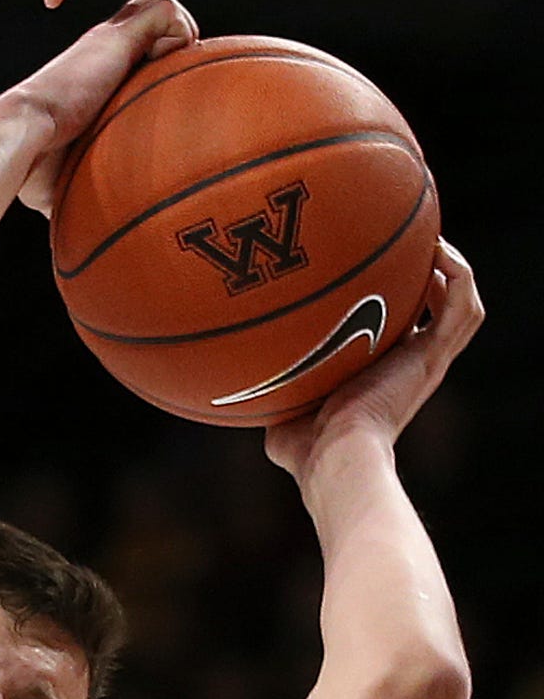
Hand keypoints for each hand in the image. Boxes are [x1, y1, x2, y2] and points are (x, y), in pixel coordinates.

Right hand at [13, 0, 196, 214]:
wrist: (19, 140)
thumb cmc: (33, 169)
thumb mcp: (66, 179)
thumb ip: (85, 191)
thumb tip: (93, 241)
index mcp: (90, 72)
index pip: (131, 44)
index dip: (153, 60)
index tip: (154, 97)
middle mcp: (100, 47)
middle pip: (147, 10)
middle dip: (170, 39)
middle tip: (169, 81)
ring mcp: (108, 38)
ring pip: (159, 0)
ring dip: (176, 32)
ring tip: (167, 72)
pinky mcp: (117, 36)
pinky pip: (165, 10)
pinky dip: (175, 35)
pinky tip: (159, 68)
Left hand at [264, 242, 483, 485]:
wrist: (336, 457)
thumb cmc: (307, 451)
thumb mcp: (284, 421)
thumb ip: (274, 402)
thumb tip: (235, 399)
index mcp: (384, 375)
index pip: (400, 328)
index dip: (394, 299)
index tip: (373, 270)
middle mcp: (411, 366)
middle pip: (438, 312)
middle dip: (429, 275)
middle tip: (409, 244)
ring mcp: (426, 361)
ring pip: (461, 306)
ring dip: (453, 270)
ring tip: (431, 241)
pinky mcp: (433, 357)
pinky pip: (463, 306)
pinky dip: (460, 274)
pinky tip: (436, 249)